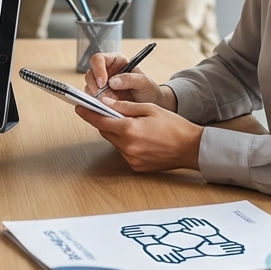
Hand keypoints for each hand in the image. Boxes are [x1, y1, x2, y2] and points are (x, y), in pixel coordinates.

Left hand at [75, 98, 202, 170]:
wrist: (192, 148)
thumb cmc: (174, 126)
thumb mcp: (149, 109)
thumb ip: (125, 107)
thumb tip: (105, 103)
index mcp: (129, 130)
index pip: (100, 121)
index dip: (88, 113)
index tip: (79, 107)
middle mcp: (127, 147)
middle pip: (106, 132)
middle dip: (107, 121)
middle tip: (112, 112)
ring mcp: (131, 159)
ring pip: (114, 142)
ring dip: (118, 133)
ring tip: (134, 125)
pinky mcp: (136, 167)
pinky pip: (124, 152)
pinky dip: (126, 143)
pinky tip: (141, 138)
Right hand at [85, 52, 174, 109]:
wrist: (150, 105)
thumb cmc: (149, 89)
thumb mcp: (145, 82)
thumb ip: (130, 79)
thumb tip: (112, 82)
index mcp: (115, 61)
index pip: (98, 59)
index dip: (98, 69)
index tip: (103, 82)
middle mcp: (105, 72)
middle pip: (90, 74)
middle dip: (95, 87)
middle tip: (105, 97)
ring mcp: (101, 86)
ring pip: (89, 88)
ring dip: (97, 97)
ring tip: (112, 104)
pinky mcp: (100, 98)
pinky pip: (92, 101)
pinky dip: (98, 105)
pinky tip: (109, 108)